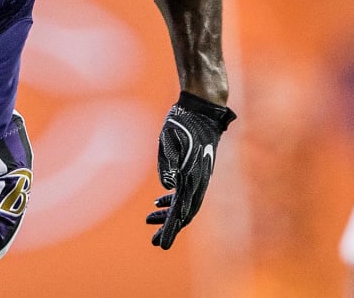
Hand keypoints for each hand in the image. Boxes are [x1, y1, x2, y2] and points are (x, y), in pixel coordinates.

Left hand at [146, 92, 235, 249]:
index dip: (170, 229)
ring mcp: (199, 175)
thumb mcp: (169, 140)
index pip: (181, 211)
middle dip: (169, 228)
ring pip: (185, 203)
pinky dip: (172, 199)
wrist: (203, 108)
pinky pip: (185, 191)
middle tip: (155, 242)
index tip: (161, 244)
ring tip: (150, 220)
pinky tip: (159, 202)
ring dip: (169, 214)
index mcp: (191, 175)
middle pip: (185, 213)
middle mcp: (198, 179)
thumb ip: (167, 164)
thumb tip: (168, 187)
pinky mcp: (196, 169)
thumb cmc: (183, 122)